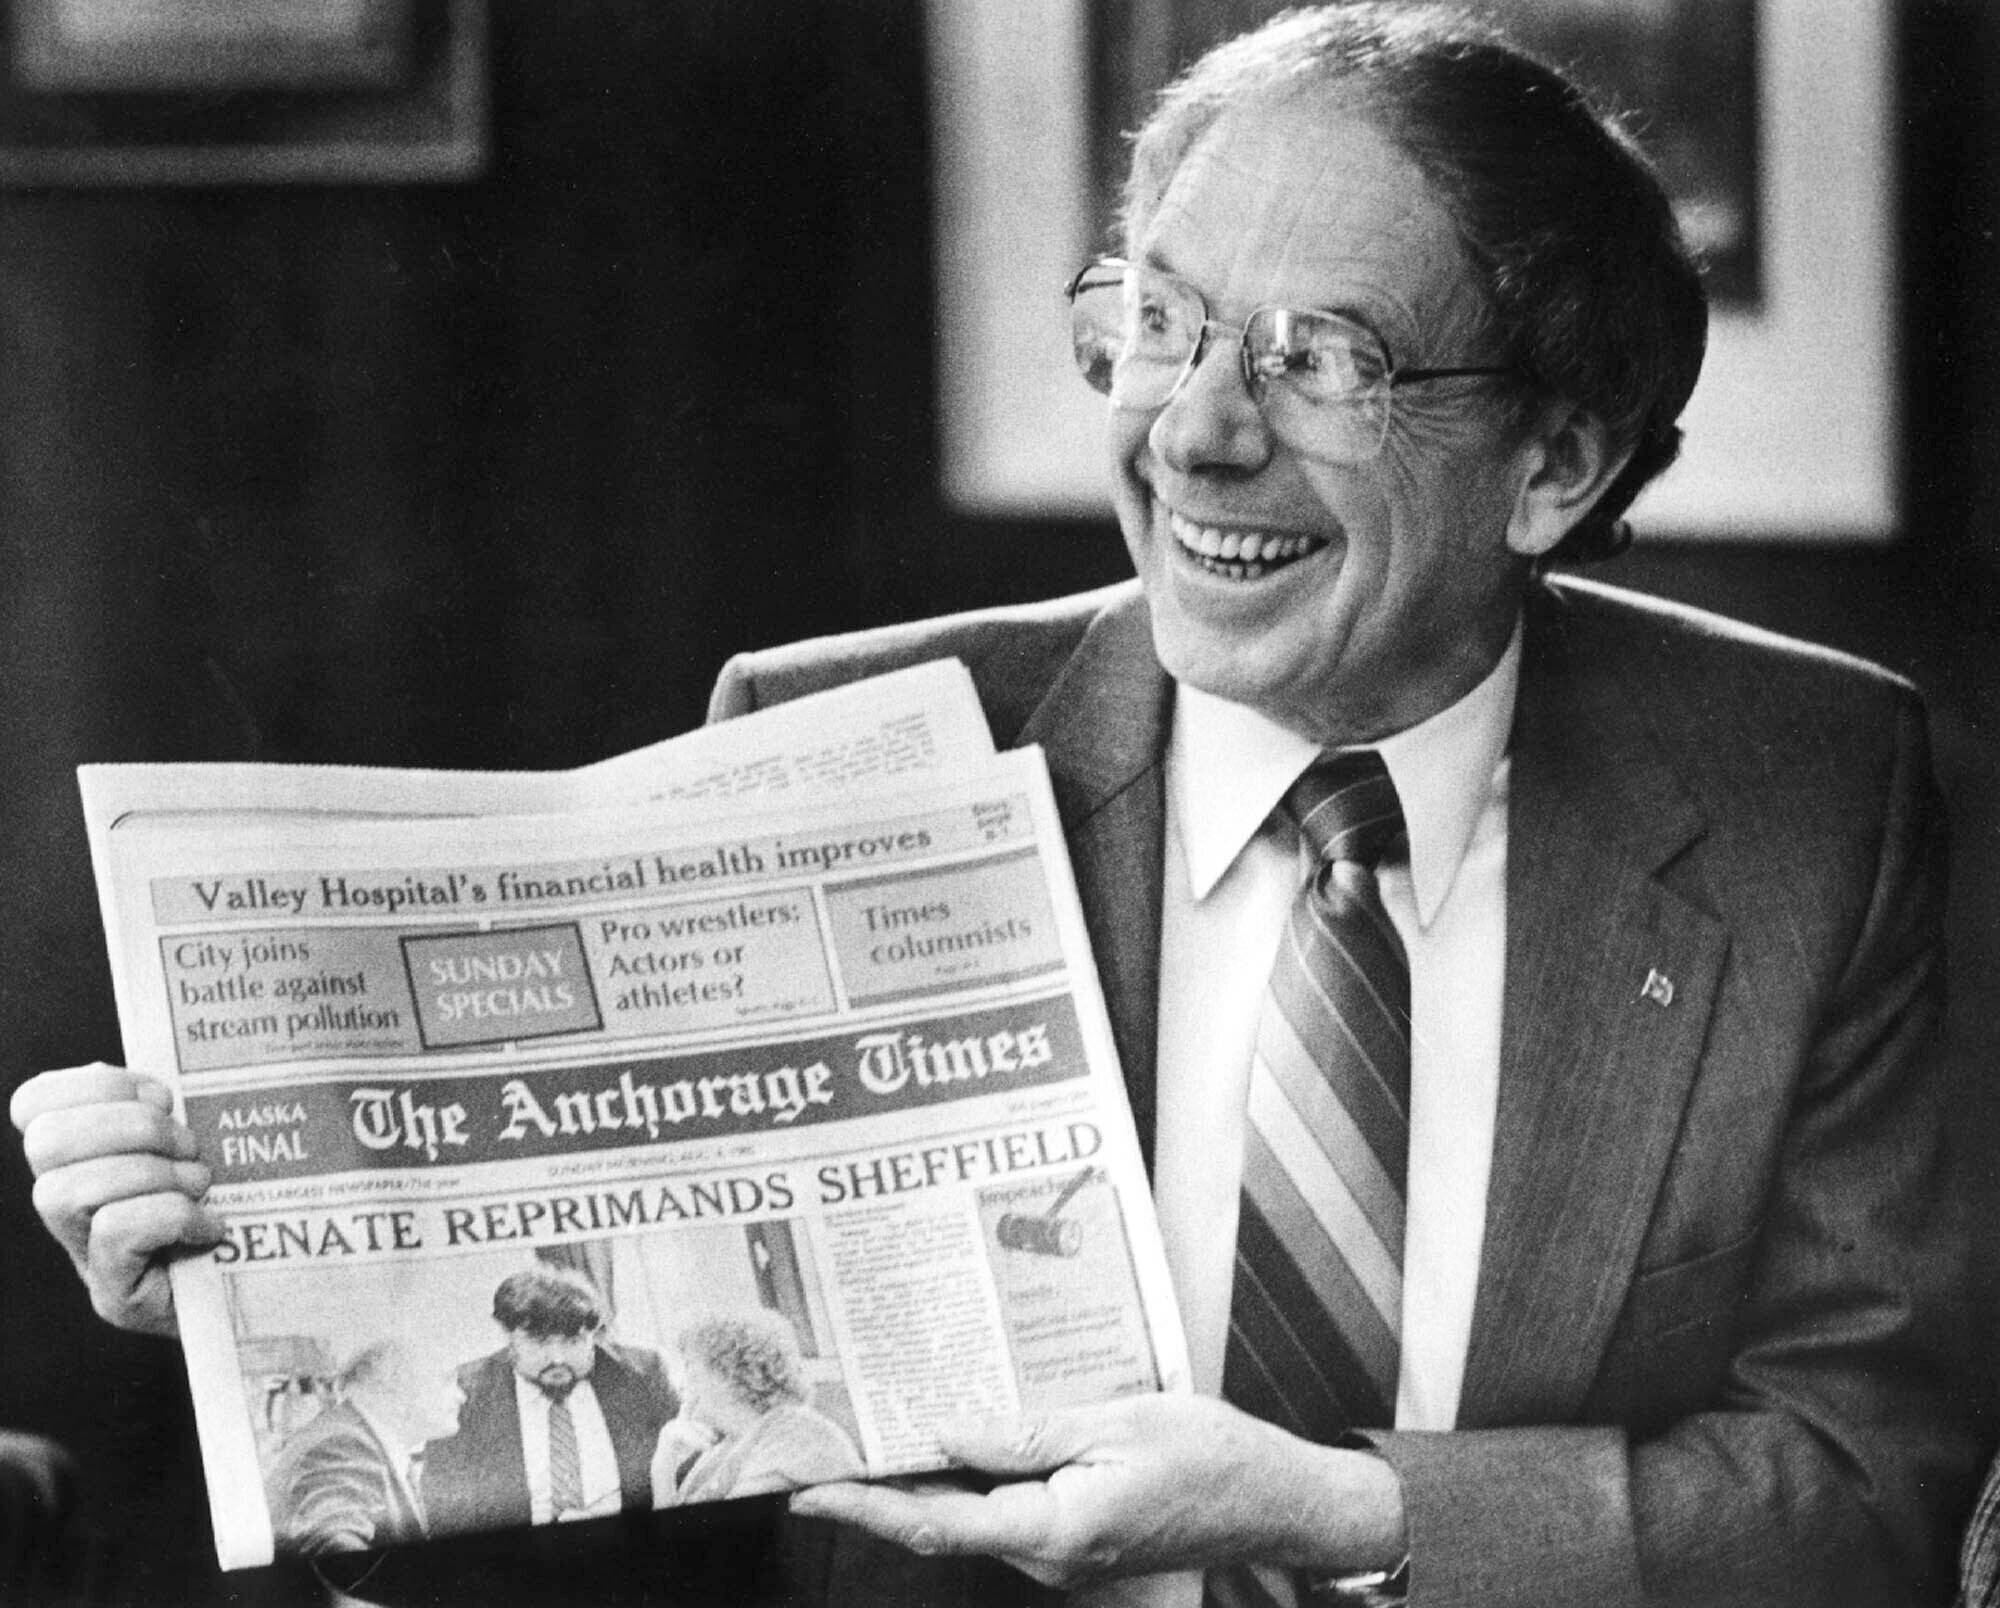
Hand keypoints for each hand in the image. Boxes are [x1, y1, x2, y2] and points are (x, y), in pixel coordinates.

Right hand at [10, 1063, 223, 1335]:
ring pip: (68, 1191)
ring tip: (202, 1185)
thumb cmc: (245, 1203)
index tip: (161, 1093)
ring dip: (151, 1174)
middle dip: (129, 1127)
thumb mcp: (206, 1143)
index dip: (91, 1086)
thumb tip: (160, 1085)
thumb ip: (172, 1109)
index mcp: (84, 1158)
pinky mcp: (116, 1296)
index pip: (34, 1104)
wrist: (270, 1288)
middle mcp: (71, 1209)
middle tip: (189, 1145)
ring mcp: (87, 1257)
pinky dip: (173, 1216)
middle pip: (46, 1143)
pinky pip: (115, 1231)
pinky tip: (213, 1226)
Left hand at [787, 1394, 1404, 1588]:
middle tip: (813, 1458)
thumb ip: (1025, 1432)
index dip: (869, 1507)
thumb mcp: (1116, 1422)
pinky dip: (964, 1481)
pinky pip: (1004, 1511)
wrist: (1273, 1499)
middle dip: (875, 1495)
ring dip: (917, 1485)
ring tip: (868, 1437)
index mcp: (1055, 1529)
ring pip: (970, 1519)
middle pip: (942, 1527)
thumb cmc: (1208, 1455)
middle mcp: (1048, 1554)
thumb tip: (945, 1429)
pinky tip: (948, 1439)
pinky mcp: (1074, 1537)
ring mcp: (1060, 1552)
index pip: (939, 1524)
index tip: (811, 1489)